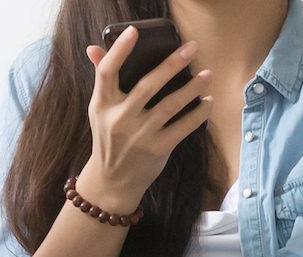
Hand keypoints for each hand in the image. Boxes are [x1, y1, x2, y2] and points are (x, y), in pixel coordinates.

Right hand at [73, 26, 215, 216]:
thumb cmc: (109, 137)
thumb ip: (102, 79)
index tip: (134, 32)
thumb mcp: (100, 110)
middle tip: (192, 48)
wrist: (113, 179)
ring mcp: (140, 135)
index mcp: (102, 104)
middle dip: (172, 65)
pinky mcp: (158, 149)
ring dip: (192, 89)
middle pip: (147, 85)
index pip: (107, 72)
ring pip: (170, 105)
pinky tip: (208, 103)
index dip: (119, 51)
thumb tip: (94, 49)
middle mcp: (120, 118)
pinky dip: (198, 115)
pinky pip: (183, 128)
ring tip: (207, 75)